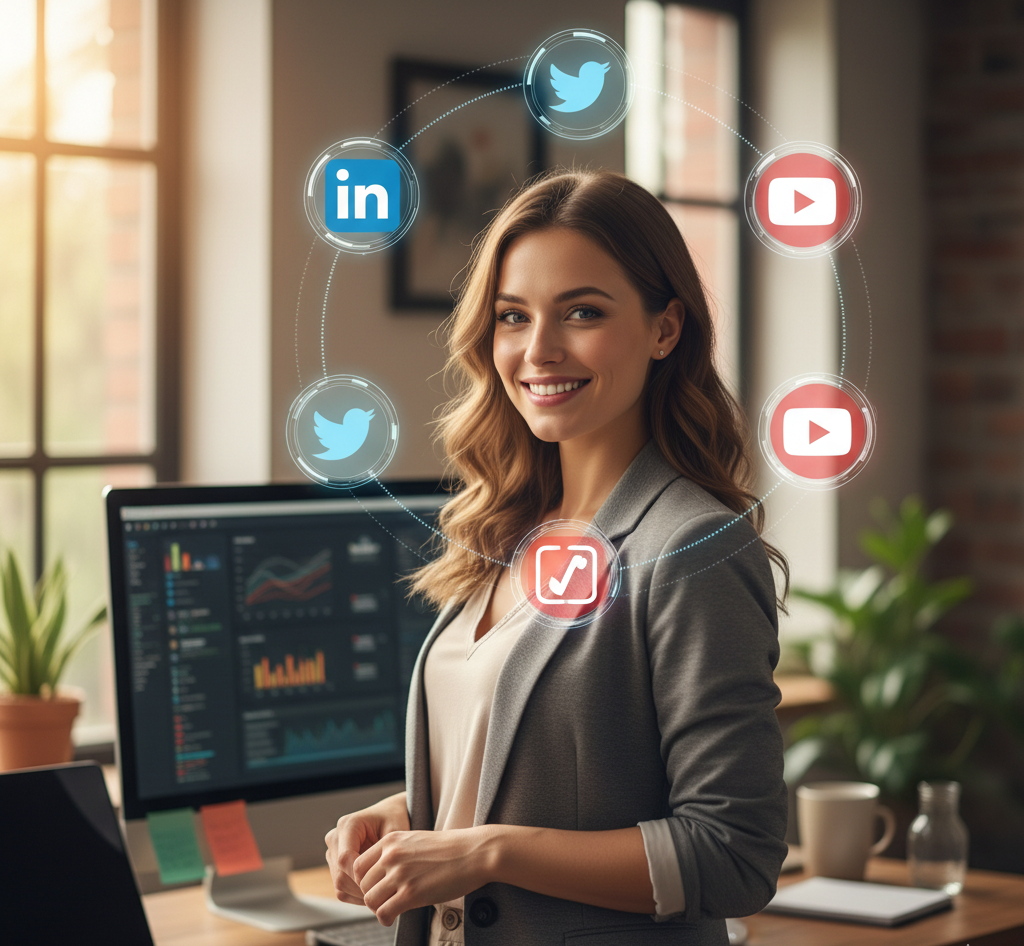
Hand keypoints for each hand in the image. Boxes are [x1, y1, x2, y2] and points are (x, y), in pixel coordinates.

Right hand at [325, 792, 409, 904]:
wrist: (391, 815)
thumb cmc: (396, 820)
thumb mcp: (396, 831)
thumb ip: (388, 851)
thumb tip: (383, 879)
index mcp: (347, 825)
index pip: (345, 859)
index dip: (361, 876)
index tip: (382, 884)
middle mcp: (335, 838)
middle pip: (340, 875)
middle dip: (362, 888)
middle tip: (385, 894)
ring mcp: (333, 853)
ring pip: (339, 886)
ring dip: (360, 894)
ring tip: (383, 893)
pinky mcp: (335, 866)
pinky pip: (342, 890)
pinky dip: (358, 896)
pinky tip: (376, 891)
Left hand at [354, 827, 495, 925]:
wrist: (474, 853)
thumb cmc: (449, 849)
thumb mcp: (415, 840)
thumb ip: (395, 853)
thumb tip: (380, 874)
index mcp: (391, 841)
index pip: (358, 865)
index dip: (364, 880)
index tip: (376, 887)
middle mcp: (391, 855)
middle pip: (362, 884)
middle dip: (371, 895)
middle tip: (384, 900)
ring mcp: (401, 874)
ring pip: (370, 900)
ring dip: (378, 908)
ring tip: (390, 908)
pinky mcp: (411, 893)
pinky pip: (384, 912)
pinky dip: (385, 918)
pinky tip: (394, 916)